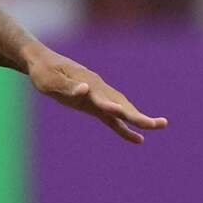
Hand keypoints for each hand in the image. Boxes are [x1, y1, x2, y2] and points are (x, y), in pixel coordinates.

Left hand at [26, 49, 167, 143]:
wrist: (42, 63)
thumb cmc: (44, 72)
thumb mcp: (49, 80)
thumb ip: (67, 86)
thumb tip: (85, 90)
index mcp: (87, 82)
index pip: (102, 97)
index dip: (111, 106)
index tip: (120, 112)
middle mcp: (98, 89)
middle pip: (121, 105)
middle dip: (137, 116)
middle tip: (157, 124)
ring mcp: (98, 97)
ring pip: (122, 110)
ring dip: (139, 119)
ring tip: (159, 125)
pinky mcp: (94, 105)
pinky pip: (112, 119)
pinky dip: (124, 129)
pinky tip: (138, 139)